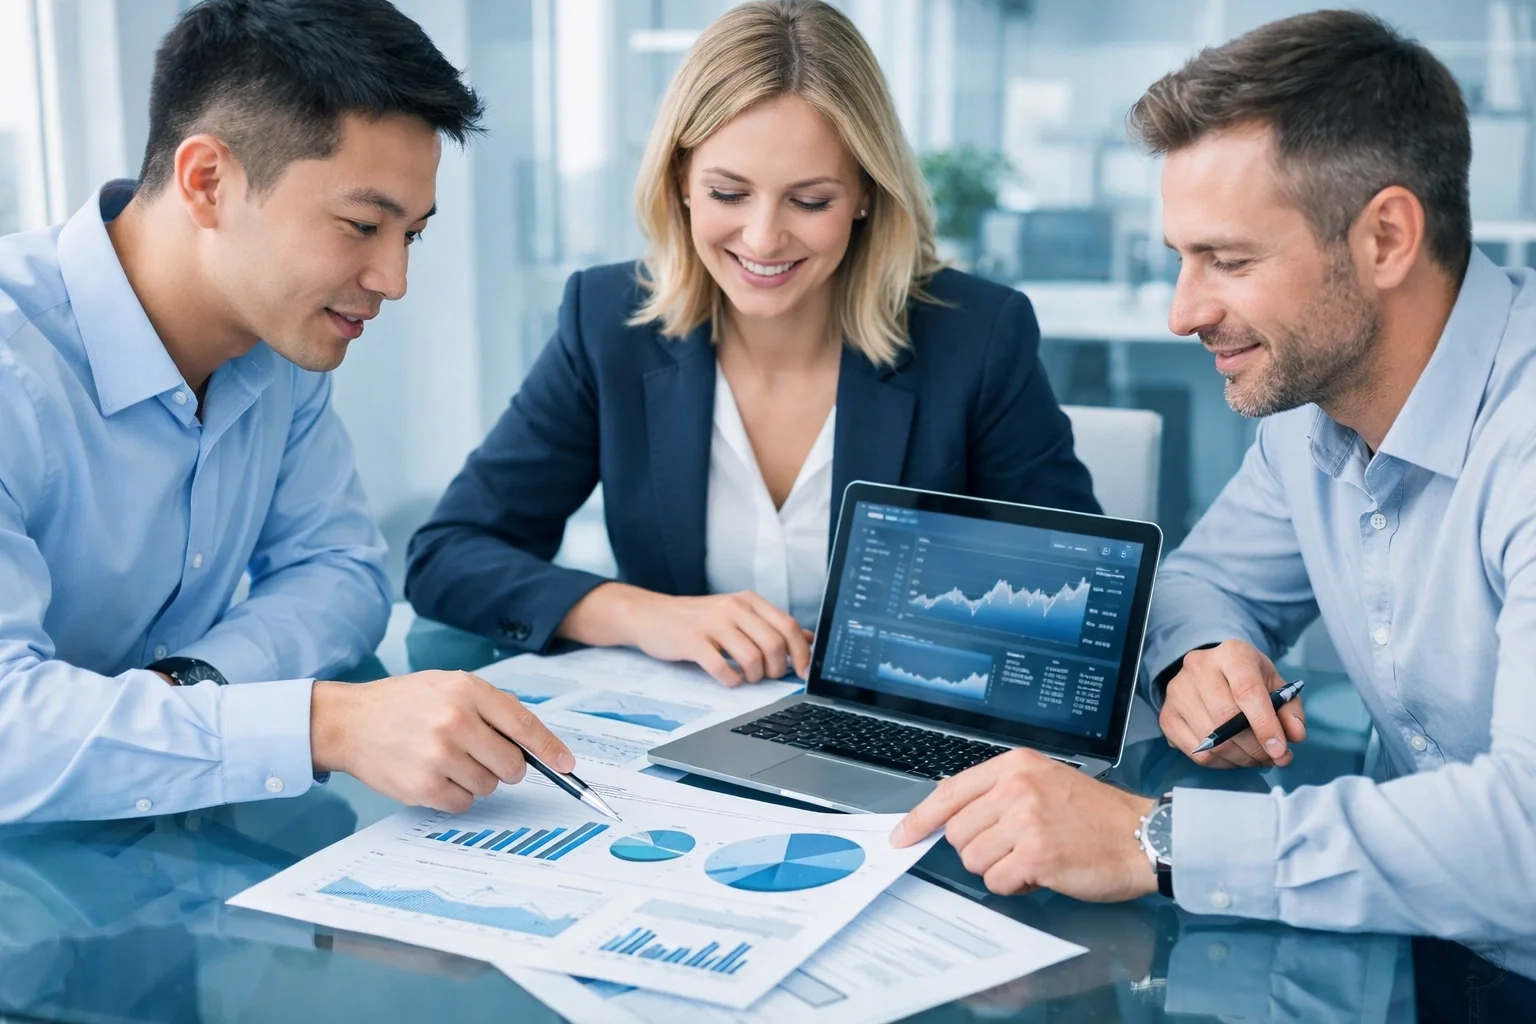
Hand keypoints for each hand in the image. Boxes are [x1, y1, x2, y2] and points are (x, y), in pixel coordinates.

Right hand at [310, 671, 574, 812]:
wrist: (349, 722)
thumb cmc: (405, 703)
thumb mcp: (449, 686)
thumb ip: (492, 708)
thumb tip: (536, 744)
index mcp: (466, 691)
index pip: (523, 724)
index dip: (550, 749)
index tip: (567, 765)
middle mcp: (454, 722)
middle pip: (512, 764)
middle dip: (508, 766)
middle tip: (485, 756)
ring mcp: (438, 756)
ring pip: (490, 786)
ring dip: (477, 778)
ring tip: (448, 759)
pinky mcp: (423, 787)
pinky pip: (464, 803)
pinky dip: (456, 794)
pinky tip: (435, 775)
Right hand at [559, 583, 810, 685]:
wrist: (650, 615)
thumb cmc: (697, 620)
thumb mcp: (736, 615)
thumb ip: (770, 626)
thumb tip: (809, 640)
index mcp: (748, 600)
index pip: (787, 625)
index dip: (800, 652)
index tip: (803, 672)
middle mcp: (732, 607)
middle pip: (773, 644)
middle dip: (777, 669)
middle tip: (768, 676)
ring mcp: (712, 623)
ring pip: (751, 658)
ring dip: (754, 676)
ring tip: (746, 677)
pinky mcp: (692, 641)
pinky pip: (722, 668)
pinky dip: (731, 680)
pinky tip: (728, 678)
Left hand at [890, 747, 1156, 900]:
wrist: (1143, 836)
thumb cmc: (1096, 815)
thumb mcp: (1044, 782)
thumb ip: (998, 791)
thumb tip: (949, 810)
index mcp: (1015, 766)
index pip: (950, 791)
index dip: (920, 818)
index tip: (903, 835)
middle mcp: (1017, 788)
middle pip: (958, 832)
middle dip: (980, 848)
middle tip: (1015, 847)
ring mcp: (1025, 821)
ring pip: (974, 859)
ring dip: (1000, 867)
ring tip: (1034, 856)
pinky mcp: (1037, 855)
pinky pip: (997, 880)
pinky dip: (1016, 884)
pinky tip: (1042, 871)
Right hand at [1159, 640, 1305, 768]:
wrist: (1213, 671)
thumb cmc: (1249, 679)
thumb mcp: (1275, 685)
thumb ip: (1289, 710)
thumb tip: (1294, 735)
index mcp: (1231, 653)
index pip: (1246, 691)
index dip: (1265, 725)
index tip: (1280, 750)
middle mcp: (1198, 667)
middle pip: (1226, 718)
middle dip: (1254, 747)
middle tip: (1272, 758)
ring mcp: (1177, 691)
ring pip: (1211, 740)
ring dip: (1240, 759)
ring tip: (1256, 758)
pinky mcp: (1167, 715)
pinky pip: (1196, 752)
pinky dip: (1221, 762)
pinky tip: (1234, 757)